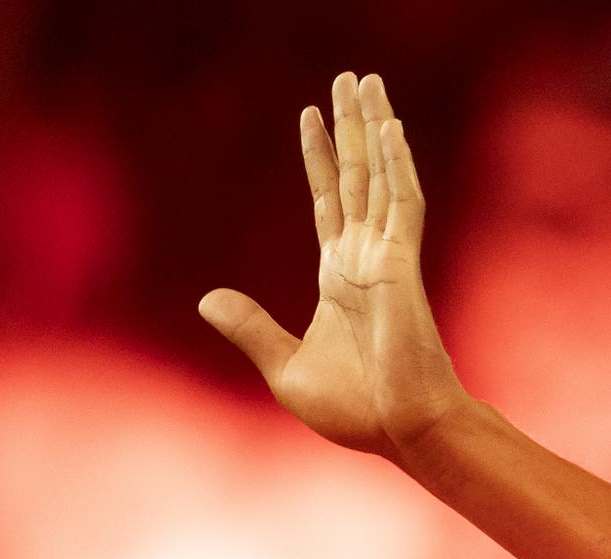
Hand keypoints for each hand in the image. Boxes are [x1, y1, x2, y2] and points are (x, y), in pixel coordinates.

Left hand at [199, 72, 470, 458]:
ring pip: (379, 176)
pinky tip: (390, 127)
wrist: (401, 429)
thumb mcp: (283, 367)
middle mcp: (365, 258)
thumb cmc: (356, 410)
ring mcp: (387, 257)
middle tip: (349, 78)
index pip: (328, 202)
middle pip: (356, 176)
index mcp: (339, 278)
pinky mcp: (404, 265)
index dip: (321, 158)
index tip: (311, 115)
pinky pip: (402, 202)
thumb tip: (207, 299)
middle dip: (351, 127)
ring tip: (367, 82)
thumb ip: (251, 328)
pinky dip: (397, 164)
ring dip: (374, 127)